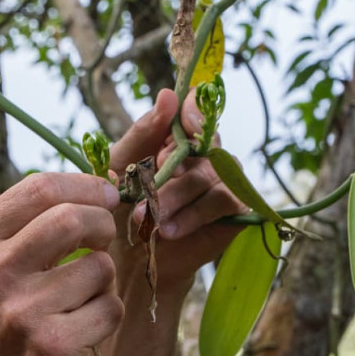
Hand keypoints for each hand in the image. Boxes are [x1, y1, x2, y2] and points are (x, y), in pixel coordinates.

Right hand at [0, 173, 125, 355]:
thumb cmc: (3, 309)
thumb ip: (35, 220)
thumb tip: (106, 182)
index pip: (40, 188)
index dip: (85, 185)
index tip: (107, 193)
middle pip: (72, 219)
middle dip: (102, 224)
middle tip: (102, 238)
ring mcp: (22, 312)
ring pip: (100, 267)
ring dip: (103, 278)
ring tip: (79, 295)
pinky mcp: (53, 345)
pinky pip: (110, 308)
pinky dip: (107, 313)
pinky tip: (81, 326)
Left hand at [108, 89, 248, 301]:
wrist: (130, 260)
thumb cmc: (122, 207)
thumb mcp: (121, 166)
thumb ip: (142, 132)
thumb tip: (168, 95)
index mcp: (178, 137)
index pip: (198, 107)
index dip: (195, 111)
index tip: (186, 124)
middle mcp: (206, 154)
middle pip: (201, 143)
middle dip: (168, 169)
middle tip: (143, 194)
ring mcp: (223, 180)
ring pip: (208, 175)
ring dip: (174, 199)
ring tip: (150, 223)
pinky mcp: (234, 209)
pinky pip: (223, 199)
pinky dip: (194, 215)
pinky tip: (169, 230)